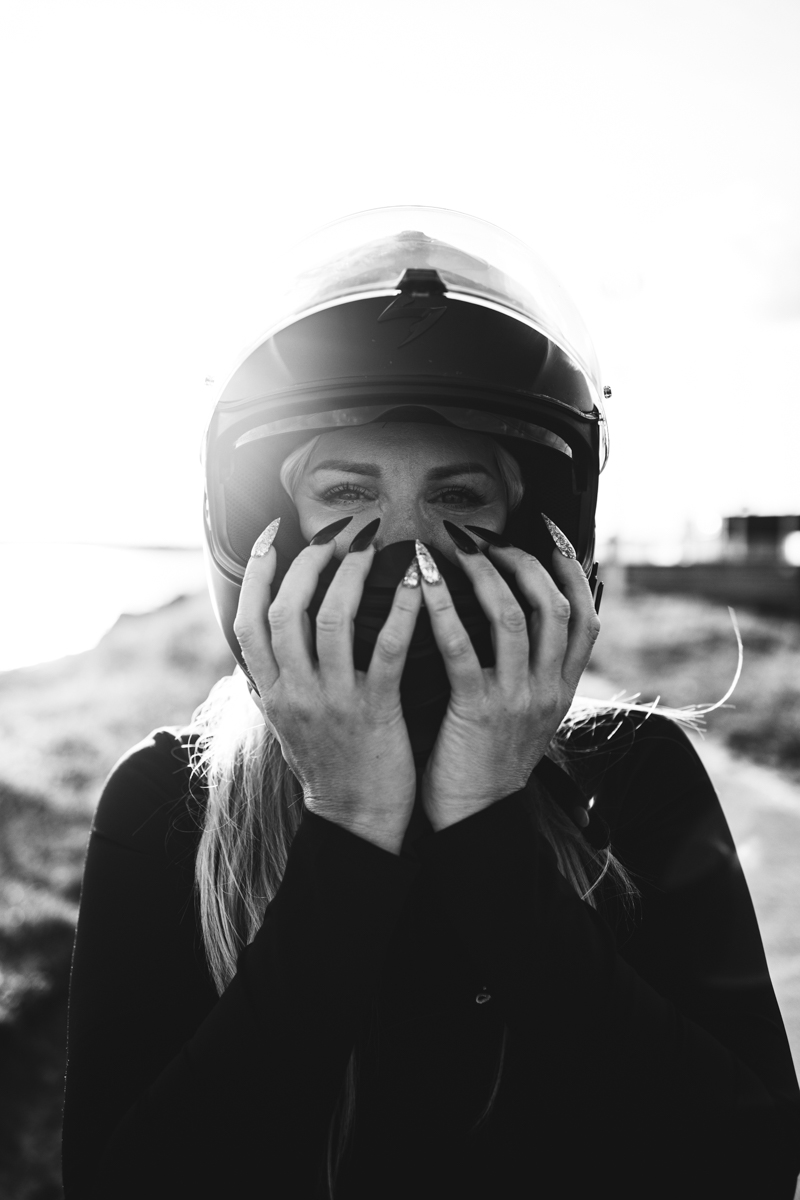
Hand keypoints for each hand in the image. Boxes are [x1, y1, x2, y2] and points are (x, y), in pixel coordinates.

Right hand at [233, 524, 422, 854]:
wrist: (357, 820)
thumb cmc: (327, 764)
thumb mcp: (286, 722)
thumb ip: (275, 679)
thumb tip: (262, 637)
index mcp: (270, 692)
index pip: (247, 622)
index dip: (258, 574)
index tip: (272, 535)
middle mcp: (294, 693)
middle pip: (286, 611)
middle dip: (309, 563)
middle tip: (336, 536)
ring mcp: (333, 702)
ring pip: (332, 621)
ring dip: (351, 576)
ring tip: (370, 547)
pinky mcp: (375, 711)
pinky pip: (388, 649)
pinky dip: (403, 610)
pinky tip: (418, 583)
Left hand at [418, 536, 600, 830]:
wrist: (473, 820)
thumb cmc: (486, 761)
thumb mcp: (525, 715)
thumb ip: (527, 672)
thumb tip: (515, 621)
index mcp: (563, 689)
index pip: (586, 617)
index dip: (572, 570)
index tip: (551, 533)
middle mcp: (548, 689)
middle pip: (555, 606)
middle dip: (523, 561)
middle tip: (486, 539)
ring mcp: (517, 700)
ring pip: (516, 618)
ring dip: (486, 574)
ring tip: (455, 547)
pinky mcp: (478, 711)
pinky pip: (463, 647)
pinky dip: (442, 607)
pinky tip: (421, 581)